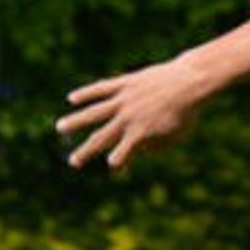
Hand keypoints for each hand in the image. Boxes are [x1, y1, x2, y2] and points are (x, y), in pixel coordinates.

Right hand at [58, 57, 215, 169]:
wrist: (189, 84)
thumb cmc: (186, 113)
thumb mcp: (175, 135)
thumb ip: (157, 146)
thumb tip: (141, 150)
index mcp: (141, 133)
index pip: (122, 153)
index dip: (118, 161)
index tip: (114, 166)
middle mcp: (127, 118)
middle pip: (101, 137)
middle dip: (86, 151)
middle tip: (73, 162)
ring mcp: (123, 100)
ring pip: (93, 112)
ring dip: (76, 121)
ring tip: (60, 127)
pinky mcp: (124, 84)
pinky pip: (100, 89)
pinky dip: (86, 94)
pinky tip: (72, 99)